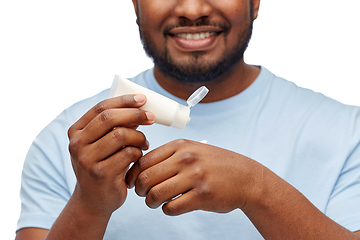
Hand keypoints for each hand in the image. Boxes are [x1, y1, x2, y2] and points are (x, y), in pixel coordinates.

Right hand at [67, 94, 154, 216]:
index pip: (101, 107)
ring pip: (121, 135)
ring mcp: (87, 159)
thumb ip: (113, 126)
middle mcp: (77, 144)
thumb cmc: (102, 166)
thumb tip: (139, 106)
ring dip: (139, 136)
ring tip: (144, 143)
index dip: (124, 101)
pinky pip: (129, 153)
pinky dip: (139, 152)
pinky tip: (139, 156)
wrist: (93, 201)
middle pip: (109, 118)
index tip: (143, 99)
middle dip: (135, 114)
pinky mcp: (101, 174)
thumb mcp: (100, 144)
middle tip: (151, 117)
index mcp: (76, 131)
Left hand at [126, 139, 262, 215]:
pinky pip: (171, 208)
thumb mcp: (193, 150)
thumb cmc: (215, 164)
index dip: (134, 175)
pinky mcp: (202, 196)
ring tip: (156, 202)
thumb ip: (169, 156)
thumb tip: (140, 169)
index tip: (134, 183)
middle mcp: (186, 159)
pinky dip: (167, 210)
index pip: (143, 161)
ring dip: (151, 202)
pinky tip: (172, 206)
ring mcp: (195, 177)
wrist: (245, 177)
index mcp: (180, 146)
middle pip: (146, 178)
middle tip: (144, 194)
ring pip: (155, 194)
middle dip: (140, 190)